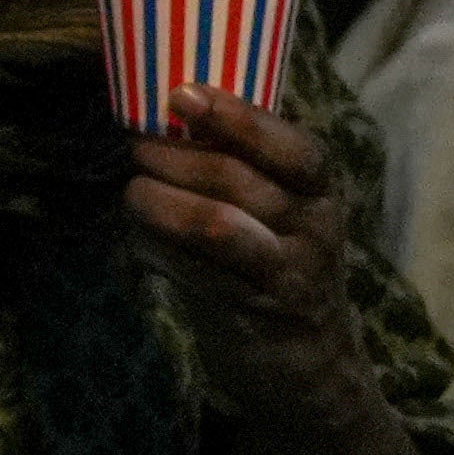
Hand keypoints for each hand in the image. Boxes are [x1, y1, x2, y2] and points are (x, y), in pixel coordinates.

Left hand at [128, 90, 383, 429]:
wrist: (306, 360)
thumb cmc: (274, 258)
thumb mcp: (277, 206)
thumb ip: (240, 160)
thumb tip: (167, 103)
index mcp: (320, 190)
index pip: (294, 147)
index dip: (238, 118)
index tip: (181, 94)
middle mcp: (315, 228)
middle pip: (238, 179)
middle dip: (174, 157)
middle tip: (136, 147)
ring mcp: (289, 273)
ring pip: (215, 223)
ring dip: (159, 202)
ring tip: (133, 192)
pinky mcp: (255, 313)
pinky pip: (195, 271)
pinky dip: (158, 250)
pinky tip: (143, 242)